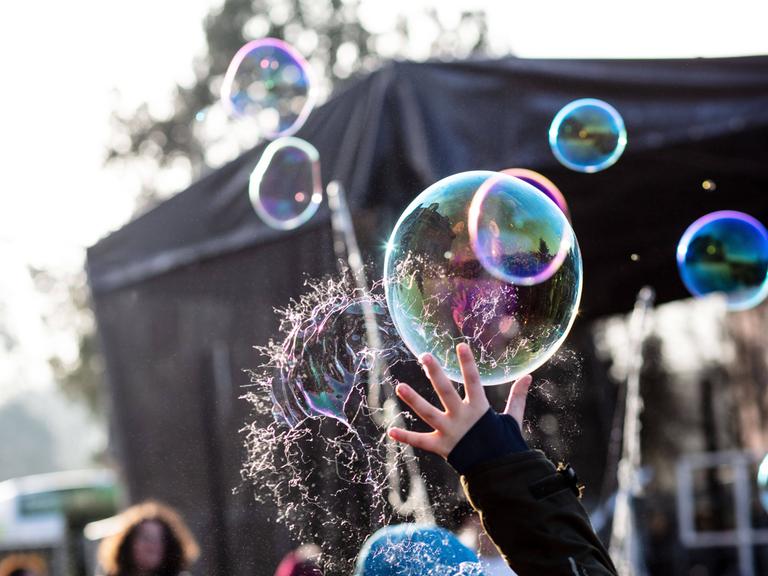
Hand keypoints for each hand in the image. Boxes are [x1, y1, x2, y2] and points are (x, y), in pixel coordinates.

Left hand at [388, 343, 531, 458]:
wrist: (499, 473)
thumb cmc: (504, 444)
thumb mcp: (512, 419)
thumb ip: (517, 397)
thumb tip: (528, 376)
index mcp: (479, 409)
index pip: (473, 381)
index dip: (467, 363)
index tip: (460, 345)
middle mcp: (462, 418)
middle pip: (446, 392)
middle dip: (435, 373)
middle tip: (424, 356)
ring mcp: (450, 432)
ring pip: (428, 413)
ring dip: (413, 399)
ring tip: (400, 386)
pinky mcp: (441, 447)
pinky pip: (421, 441)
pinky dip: (406, 437)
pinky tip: (391, 430)